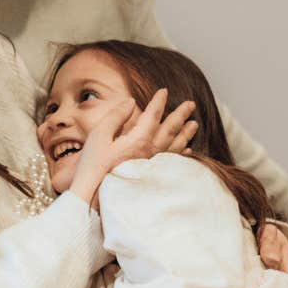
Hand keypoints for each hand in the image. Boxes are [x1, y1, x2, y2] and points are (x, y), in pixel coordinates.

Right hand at [70, 89, 197, 207]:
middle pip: (170, 129)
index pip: (152, 115)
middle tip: (190, 104)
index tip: (164, 91)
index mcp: (138, 139)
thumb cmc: (93, 165)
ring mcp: (152, 165)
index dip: (159, 102)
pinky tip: (188, 150)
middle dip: (180, 114)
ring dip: (185, 133)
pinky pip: (172, 162)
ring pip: (175, 145)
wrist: (92, 196)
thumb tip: (131, 102)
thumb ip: (116, 116)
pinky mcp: (151, 176)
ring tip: (194, 124)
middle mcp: (150, 151)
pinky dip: (182, 153)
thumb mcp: (99, 135)